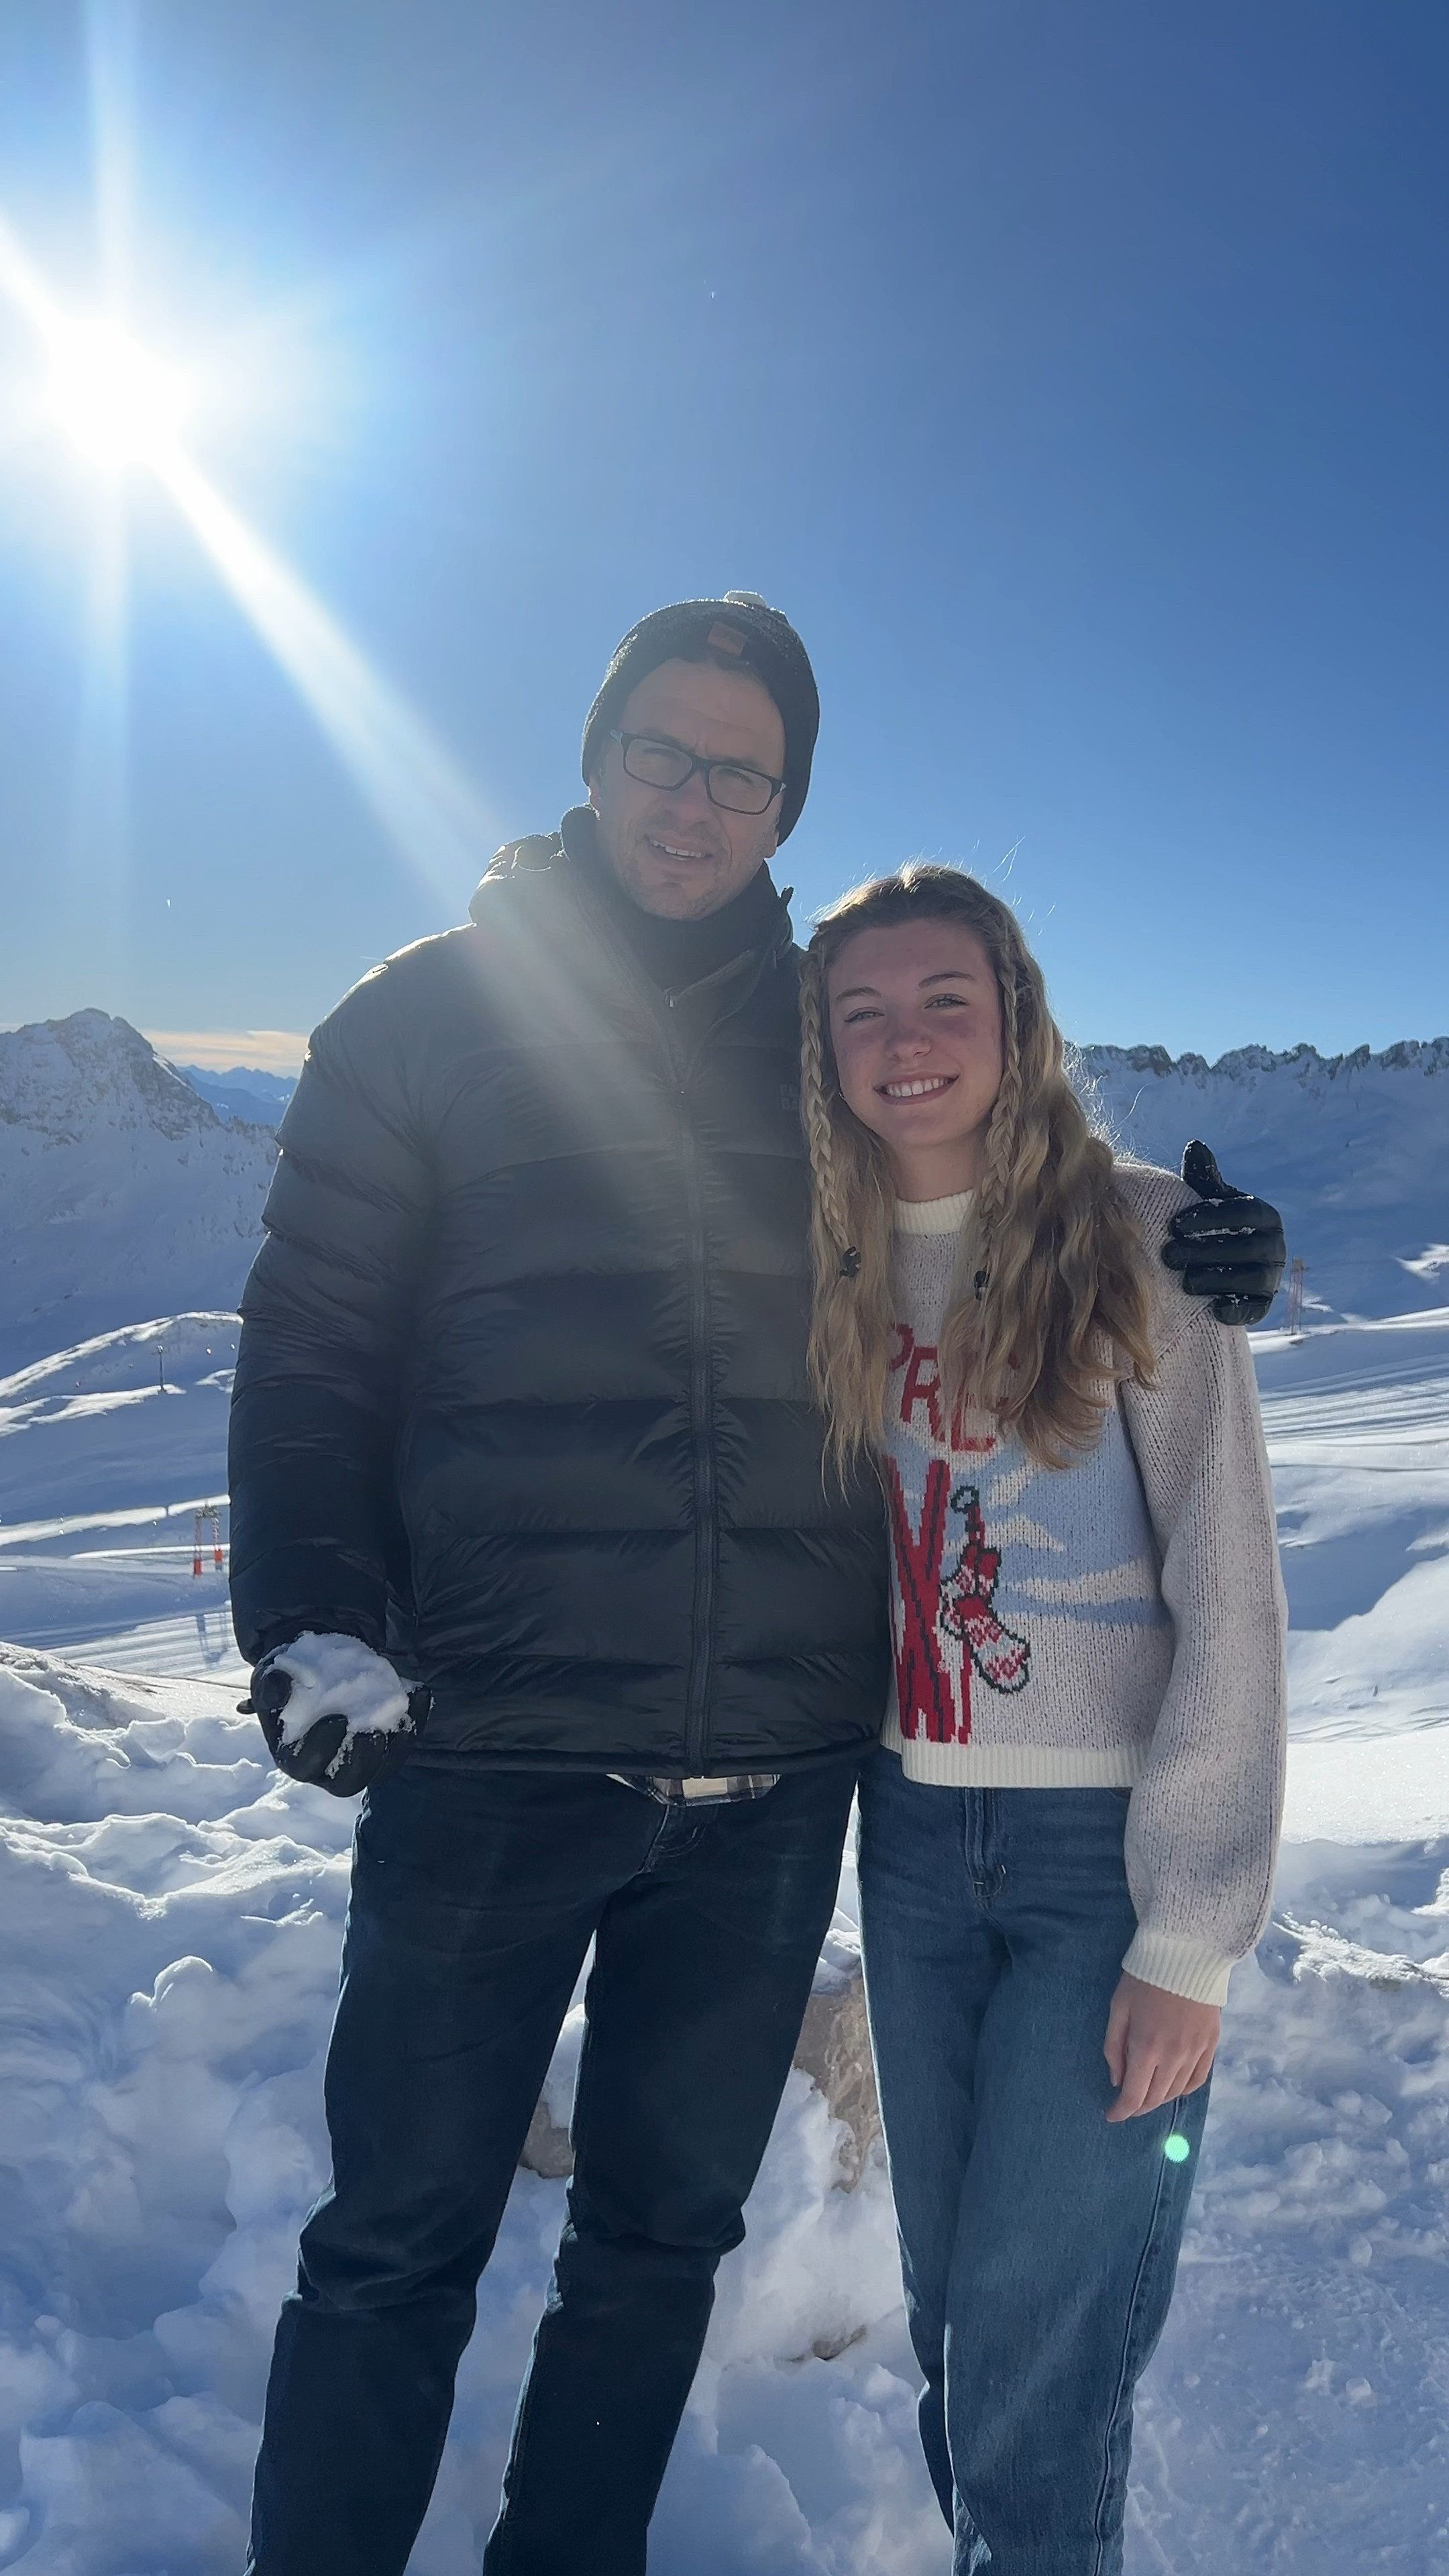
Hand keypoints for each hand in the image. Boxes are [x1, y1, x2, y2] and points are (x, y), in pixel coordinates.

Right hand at [240, 1632, 428, 1796]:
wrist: (313, 1666)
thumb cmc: (288, 1676)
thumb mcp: (272, 1674)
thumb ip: (271, 1684)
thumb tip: (278, 1689)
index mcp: (293, 1756)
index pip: (304, 1765)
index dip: (320, 1749)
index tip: (336, 1720)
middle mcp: (327, 1766)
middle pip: (346, 1781)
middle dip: (362, 1761)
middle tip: (372, 1734)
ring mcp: (358, 1758)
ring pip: (380, 1768)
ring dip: (394, 1747)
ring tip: (400, 1716)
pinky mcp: (384, 1745)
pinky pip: (402, 1743)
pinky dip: (414, 1720)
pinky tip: (418, 1693)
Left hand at [1103, 1972, 1218, 2120]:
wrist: (1186, 1954)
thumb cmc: (1144, 1978)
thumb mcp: (1118, 2008)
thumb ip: (1114, 2047)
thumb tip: (1117, 2080)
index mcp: (1146, 2048)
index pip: (1134, 2095)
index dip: (1121, 2111)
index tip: (1111, 2115)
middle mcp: (1173, 2057)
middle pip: (1155, 2098)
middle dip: (1138, 2106)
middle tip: (1127, 2104)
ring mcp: (1195, 2053)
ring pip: (1176, 2092)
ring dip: (1159, 2099)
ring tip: (1147, 2094)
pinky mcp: (1211, 2045)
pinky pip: (1197, 2080)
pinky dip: (1182, 2089)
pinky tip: (1173, 2086)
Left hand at [1160, 1141, 1285, 1324]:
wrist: (1219, 1268)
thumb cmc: (1211, 1227)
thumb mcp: (1209, 1201)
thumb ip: (1204, 1178)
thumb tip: (1195, 1145)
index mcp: (1265, 1216)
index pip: (1243, 1213)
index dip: (1209, 1218)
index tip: (1174, 1224)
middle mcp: (1276, 1246)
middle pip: (1245, 1248)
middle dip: (1205, 1251)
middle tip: (1168, 1255)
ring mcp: (1273, 1277)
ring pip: (1251, 1279)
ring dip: (1216, 1280)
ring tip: (1184, 1281)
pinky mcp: (1265, 1304)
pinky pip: (1257, 1308)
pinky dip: (1238, 1310)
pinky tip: (1213, 1309)